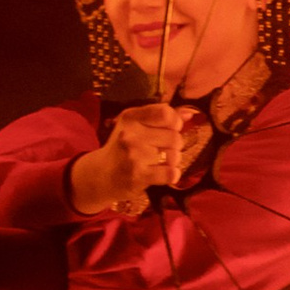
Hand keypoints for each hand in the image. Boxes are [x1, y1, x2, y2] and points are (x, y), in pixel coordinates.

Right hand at [72, 102, 209, 214]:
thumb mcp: (136, 126)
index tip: (171, 129)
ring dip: (172, 162)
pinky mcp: (138, 175)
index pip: (165, 113)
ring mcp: (133, 155)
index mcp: (131, 118)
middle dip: (173, 146)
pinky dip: (172, 175)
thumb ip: (161, 119)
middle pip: (175, 137)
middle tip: (160, 151)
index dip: (175, 122)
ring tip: (158, 163)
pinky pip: (171, 173)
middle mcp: (130, 134)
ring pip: (174, 156)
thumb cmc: (123, 148)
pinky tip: (162, 174)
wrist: (101, 176)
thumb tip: (188, 114)